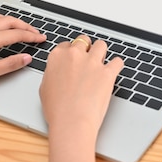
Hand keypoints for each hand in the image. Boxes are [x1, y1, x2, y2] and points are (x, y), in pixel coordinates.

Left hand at [0, 12, 45, 96]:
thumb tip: (26, 58)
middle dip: (26, 26)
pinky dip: (1, 20)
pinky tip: (1, 27)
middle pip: (10, 22)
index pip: (17, 34)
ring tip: (23, 28)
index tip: (43, 39)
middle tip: (37, 34)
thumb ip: (8, 65)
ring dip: (13, 21)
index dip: (32, 36)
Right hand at [39, 36, 123, 161]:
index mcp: (57, 57)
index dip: (71, 52)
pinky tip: (113, 71)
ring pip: (101, 45)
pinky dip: (116, 66)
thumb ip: (52, 73)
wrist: (71, 121)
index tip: (74, 59)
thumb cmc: (57, 109)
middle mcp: (74, 55)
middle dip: (86, 48)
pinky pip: (118, 61)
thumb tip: (57, 72)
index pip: (66, 45)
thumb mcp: (44, 88)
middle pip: (83, 40)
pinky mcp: (107, 72)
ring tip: (101, 63)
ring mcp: (92, 62)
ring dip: (101, 53)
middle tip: (87, 59)